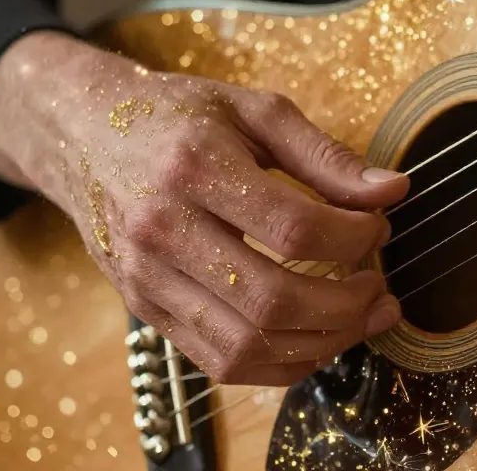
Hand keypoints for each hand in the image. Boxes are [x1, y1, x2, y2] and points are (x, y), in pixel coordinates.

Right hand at [0, 31, 409, 385]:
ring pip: (246, 344)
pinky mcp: (145, 310)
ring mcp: (147, 279)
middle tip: (382, 289)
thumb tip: (394, 190)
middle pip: (271, 299)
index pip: (294, 227)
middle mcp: (162, 230)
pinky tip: (317, 339)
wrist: (82, 134)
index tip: (380, 226)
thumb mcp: (256, 111)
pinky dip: (280, 365)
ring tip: (364, 318)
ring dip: (321, 343)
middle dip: (347, 304)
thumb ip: (327, 155)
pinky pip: (220, 362)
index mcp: (194, 167)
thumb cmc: (179, 116)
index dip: (354, 237)